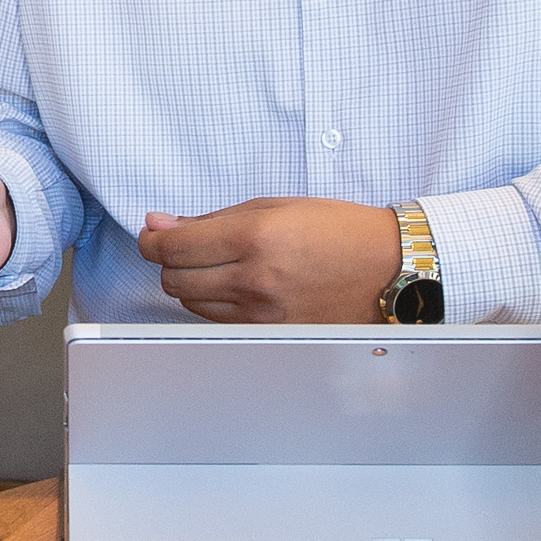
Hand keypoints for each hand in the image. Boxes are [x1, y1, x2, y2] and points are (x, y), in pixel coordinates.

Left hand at [137, 196, 405, 323]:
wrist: (388, 270)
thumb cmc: (338, 230)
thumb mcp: (274, 207)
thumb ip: (212, 219)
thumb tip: (161, 225)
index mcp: (253, 238)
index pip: (172, 248)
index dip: (151, 240)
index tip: (151, 233)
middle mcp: (254, 280)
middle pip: (173, 279)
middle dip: (169, 260)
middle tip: (185, 244)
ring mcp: (261, 313)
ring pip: (191, 303)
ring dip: (191, 282)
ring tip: (218, 263)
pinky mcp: (268, 333)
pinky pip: (218, 320)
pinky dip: (213, 302)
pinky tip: (234, 284)